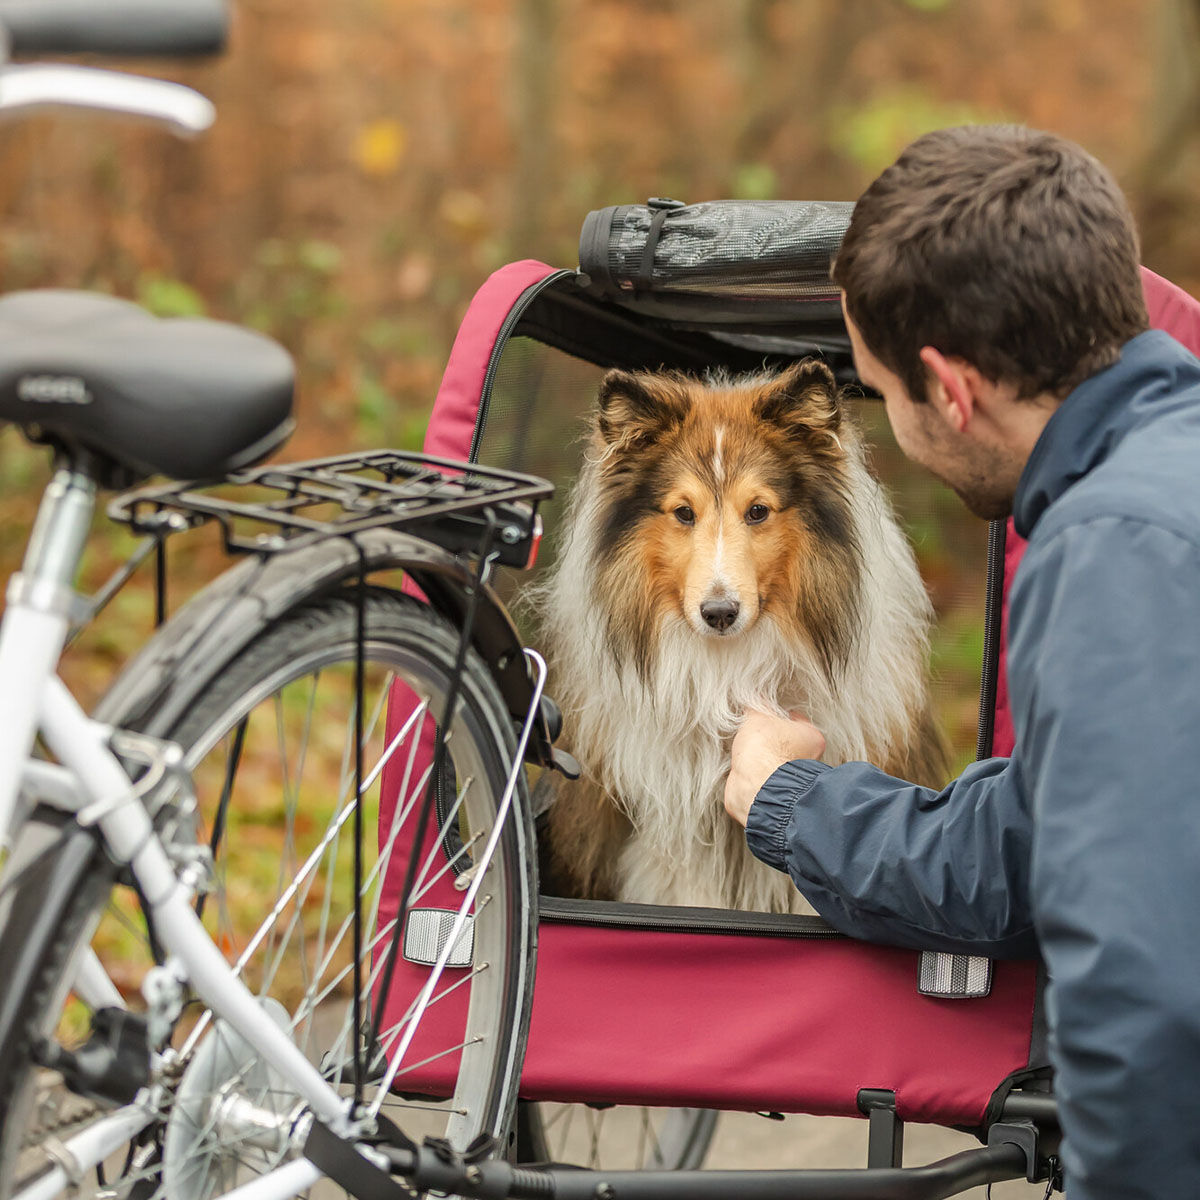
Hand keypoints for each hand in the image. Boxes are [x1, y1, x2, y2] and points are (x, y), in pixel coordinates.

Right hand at [724, 710, 825, 826]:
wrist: (754, 786)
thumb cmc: (764, 752)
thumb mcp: (758, 714)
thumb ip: (758, 704)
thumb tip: (754, 698)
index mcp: (812, 737)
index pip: (795, 717)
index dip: (777, 712)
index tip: (766, 712)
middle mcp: (808, 759)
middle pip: (786, 740)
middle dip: (770, 736)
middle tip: (756, 731)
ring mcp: (790, 777)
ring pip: (774, 758)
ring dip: (761, 755)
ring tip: (748, 750)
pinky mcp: (773, 790)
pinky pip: (762, 774)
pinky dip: (754, 770)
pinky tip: (745, 765)